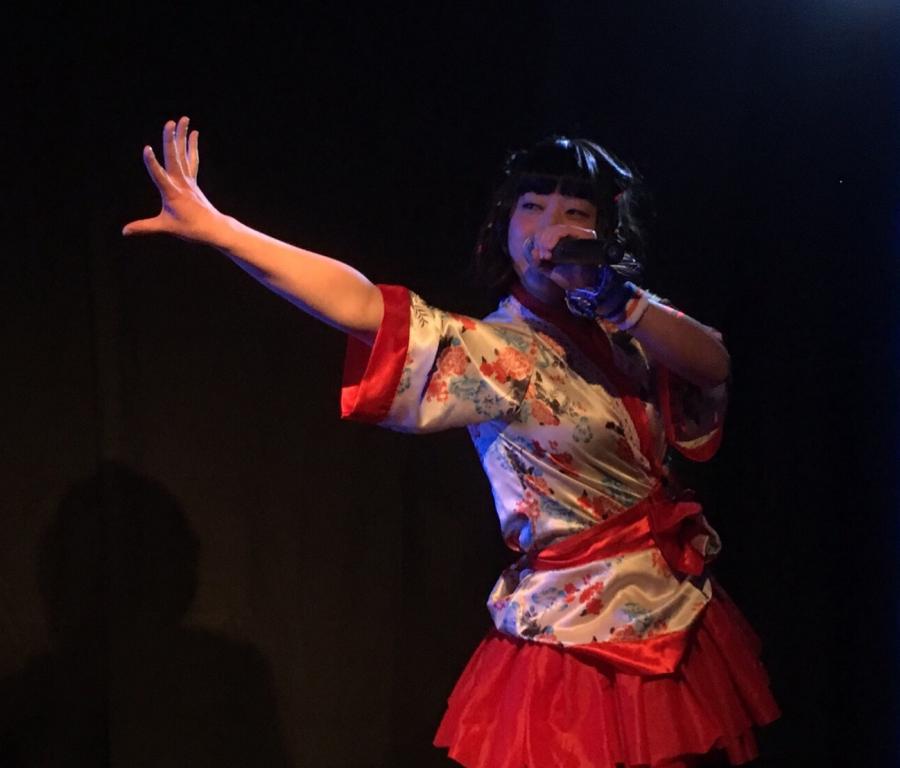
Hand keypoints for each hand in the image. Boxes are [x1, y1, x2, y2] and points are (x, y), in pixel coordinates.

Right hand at [122, 116, 224, 242]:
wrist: (213, 228)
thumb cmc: (190, 229)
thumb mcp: (165, 228)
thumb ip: (144, 227)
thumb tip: (123, 231)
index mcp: (172, 193)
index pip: (159, 175)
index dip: (152, 163)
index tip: (147, 149)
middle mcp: (181, 183)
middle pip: (174, 157)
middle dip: (171, 140)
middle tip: (170, 122)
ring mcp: (188, 180)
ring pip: (184, 154)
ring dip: (182, 136)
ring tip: (183, 119)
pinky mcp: (192, 181)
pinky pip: (192, 159)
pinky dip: (191, 146)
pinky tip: (192, 133)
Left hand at [527, 224, 599, 290]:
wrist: (583, 287)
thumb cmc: (568, 278)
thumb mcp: (548, 270)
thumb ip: (538, 261)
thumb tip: (534, 252)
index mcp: (561, 241)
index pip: (546, 233)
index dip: (538, 242)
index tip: (538, 255)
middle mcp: (571, 235)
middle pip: (549, 229)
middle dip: (542, 241)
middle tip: (542, 256)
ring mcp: (579, 233)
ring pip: (556, 229)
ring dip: (547, 240)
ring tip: (546, 255)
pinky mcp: (585, 234)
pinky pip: (565, 230)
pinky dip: (555, 237)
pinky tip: (550, 248)